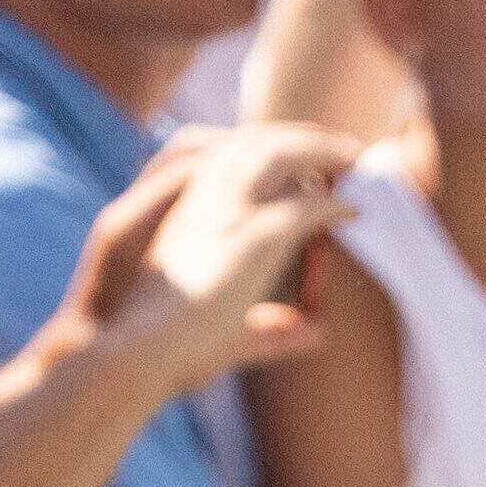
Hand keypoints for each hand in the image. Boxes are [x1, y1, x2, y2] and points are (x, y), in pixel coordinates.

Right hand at [71, 125, 354, 390]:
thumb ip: (270, 326)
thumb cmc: (165, 344)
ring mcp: (226, 210)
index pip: (231, 151)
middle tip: (341, 148)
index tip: (304, 156)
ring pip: (283, 156)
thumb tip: (316, 333)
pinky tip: (353, 212)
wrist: (131, 349)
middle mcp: (203, 196)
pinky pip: (305, 207)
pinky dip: (332, 207)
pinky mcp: (253, 236)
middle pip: (260, 141)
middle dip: (302, 137)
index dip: (270, 148)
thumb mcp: (220, 323)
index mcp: (183, 205)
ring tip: (355, 158)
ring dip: (322, 152)